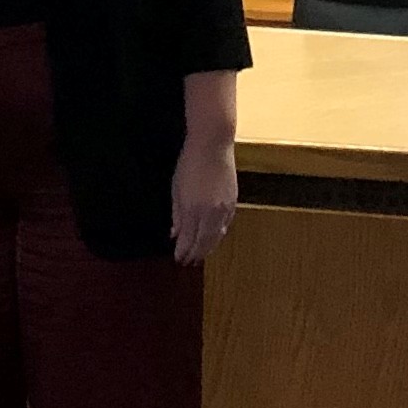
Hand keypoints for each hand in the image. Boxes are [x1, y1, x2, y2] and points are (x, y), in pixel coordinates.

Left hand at [170, 135, 236, 265]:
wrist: (213, 144)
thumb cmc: (190, 163)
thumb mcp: (176, 188)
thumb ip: (177, 214)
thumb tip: (175, 233)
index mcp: (193, 209)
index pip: (188, 240)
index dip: (183, 252)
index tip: (178, 259)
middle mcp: (210, 212)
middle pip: (204, 242)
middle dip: (195, 254)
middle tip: (189, 263)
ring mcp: (224, 208)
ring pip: (217, 236)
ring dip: (208, 248)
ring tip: (201, 255)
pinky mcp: (233, 202)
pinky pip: (226, 225)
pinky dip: (219, 234)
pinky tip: (214, 237)